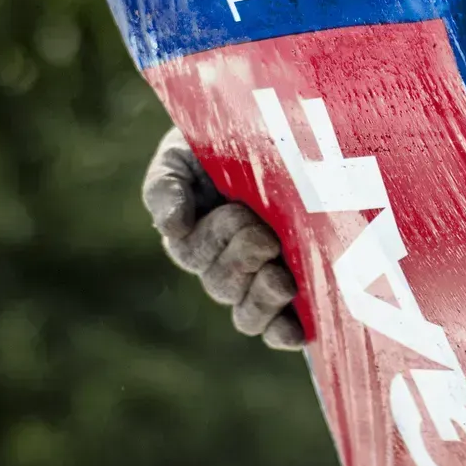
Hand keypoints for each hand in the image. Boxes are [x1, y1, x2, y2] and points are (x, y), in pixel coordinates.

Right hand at [141, 127, 304, 349]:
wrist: (293, 132)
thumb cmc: (232, 139)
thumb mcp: (189, 150)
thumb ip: (168, 185)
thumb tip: (169, 227)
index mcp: (197, 232)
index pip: (193, 252)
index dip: (215, 239)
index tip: (240, 212)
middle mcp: (226, 264)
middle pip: (221, 283)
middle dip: (241, 258)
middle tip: (267, 235)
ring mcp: (261, 281)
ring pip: (246, 314)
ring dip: (260, 301)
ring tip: (281, 281)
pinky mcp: (298, 296)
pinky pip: (283, 328)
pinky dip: (285, 333)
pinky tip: (297, 330)